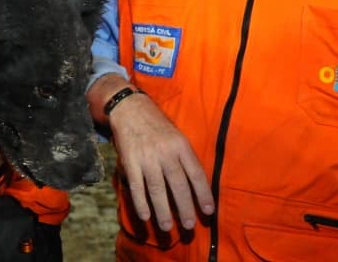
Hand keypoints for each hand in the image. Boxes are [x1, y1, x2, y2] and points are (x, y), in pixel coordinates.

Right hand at [108, 91, 214, 231]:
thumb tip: (196, 186)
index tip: (208, 212)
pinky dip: (140, 202)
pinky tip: (145, 216)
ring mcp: (147, 157)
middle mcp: (166, 152)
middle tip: (188, 226)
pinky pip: (136, 186)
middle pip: (178, 185)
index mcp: (181, 146)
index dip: (203, 194)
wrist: (130, 108)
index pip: (196, 174)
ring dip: (162, 211)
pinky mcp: (129, 161)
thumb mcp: (177, 136)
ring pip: (157, 189)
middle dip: (185, 208)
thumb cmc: (157, 125)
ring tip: (166, 227)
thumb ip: (185, 158)